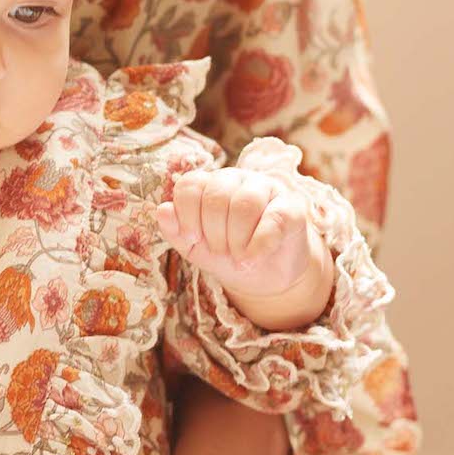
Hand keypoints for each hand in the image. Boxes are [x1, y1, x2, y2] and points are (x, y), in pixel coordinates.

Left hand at [156, 167, 330, 327]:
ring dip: (236, 240)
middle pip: (216, 197)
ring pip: (244, 204)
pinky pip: (273, 219)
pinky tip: (252, 257)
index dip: (187, 215)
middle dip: (214, 233)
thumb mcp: (194, 247)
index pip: (190, 184)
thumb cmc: (226, 254)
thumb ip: (175, 230)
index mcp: (209, 184)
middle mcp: (236, 179)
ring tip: (238, 257)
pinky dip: (259, 244)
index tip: (193, 239)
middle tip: (221, 251)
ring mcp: (266, 189)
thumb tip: (162, 210)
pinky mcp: (291, 207)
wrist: (264, 275)